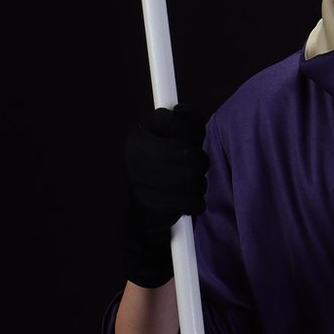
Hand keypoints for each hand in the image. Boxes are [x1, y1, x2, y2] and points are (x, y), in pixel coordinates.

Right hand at [122, 104, 208, 286]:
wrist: (144, 223)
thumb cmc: (166, 178)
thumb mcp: (176, 146)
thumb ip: (187, 125)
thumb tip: (182, 110)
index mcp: (138, 135)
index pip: (176, 122)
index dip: (192, 134)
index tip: (189, 145)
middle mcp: (133, 154)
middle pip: (188, 152)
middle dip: (200, 164)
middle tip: (195, 171)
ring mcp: (139, 180)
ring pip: (192, 177)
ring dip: (199, 185)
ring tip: (190, 188)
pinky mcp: (151, 206)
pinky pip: (190, 201)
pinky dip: (195, 204)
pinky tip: (186, 205)